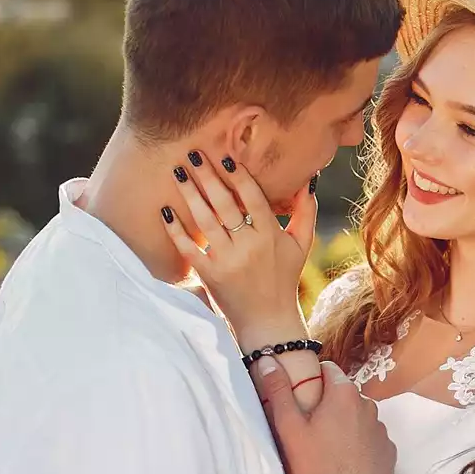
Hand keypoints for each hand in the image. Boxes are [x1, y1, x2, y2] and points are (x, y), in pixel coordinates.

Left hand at [161, 150, 314, 331]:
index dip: (240, 176)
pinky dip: (175, 230)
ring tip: (178, 171)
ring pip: (205, 220)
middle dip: (208, 176)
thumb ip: (305, 212)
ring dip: (190, 194)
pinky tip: (165, 211)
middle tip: (193, 153)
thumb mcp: (301, 245)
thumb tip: (309, 180)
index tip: (226, 156)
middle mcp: (248, 246)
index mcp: (270, 235)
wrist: (267, 321)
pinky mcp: (209, 275)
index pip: (254, 198)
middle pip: (225, 204)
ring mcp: (227, 261)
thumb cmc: (284, 278)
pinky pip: (188, 248)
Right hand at [251, 357, 394, 473]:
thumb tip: (267, 358)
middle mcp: (369, 407)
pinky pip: (373, 441)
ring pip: (361, 418)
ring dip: (347, 425)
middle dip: (330, 405)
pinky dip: (362, 446)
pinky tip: (347, 463)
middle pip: (345, 396)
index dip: (313, 380)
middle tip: (312, 428)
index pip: (329, 370)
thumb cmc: (312, 466)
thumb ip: (278, 390)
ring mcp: (382, 432)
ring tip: (329, 449)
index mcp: (344, 394)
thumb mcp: (288, 427)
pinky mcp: (390, 454)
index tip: (303, 398)